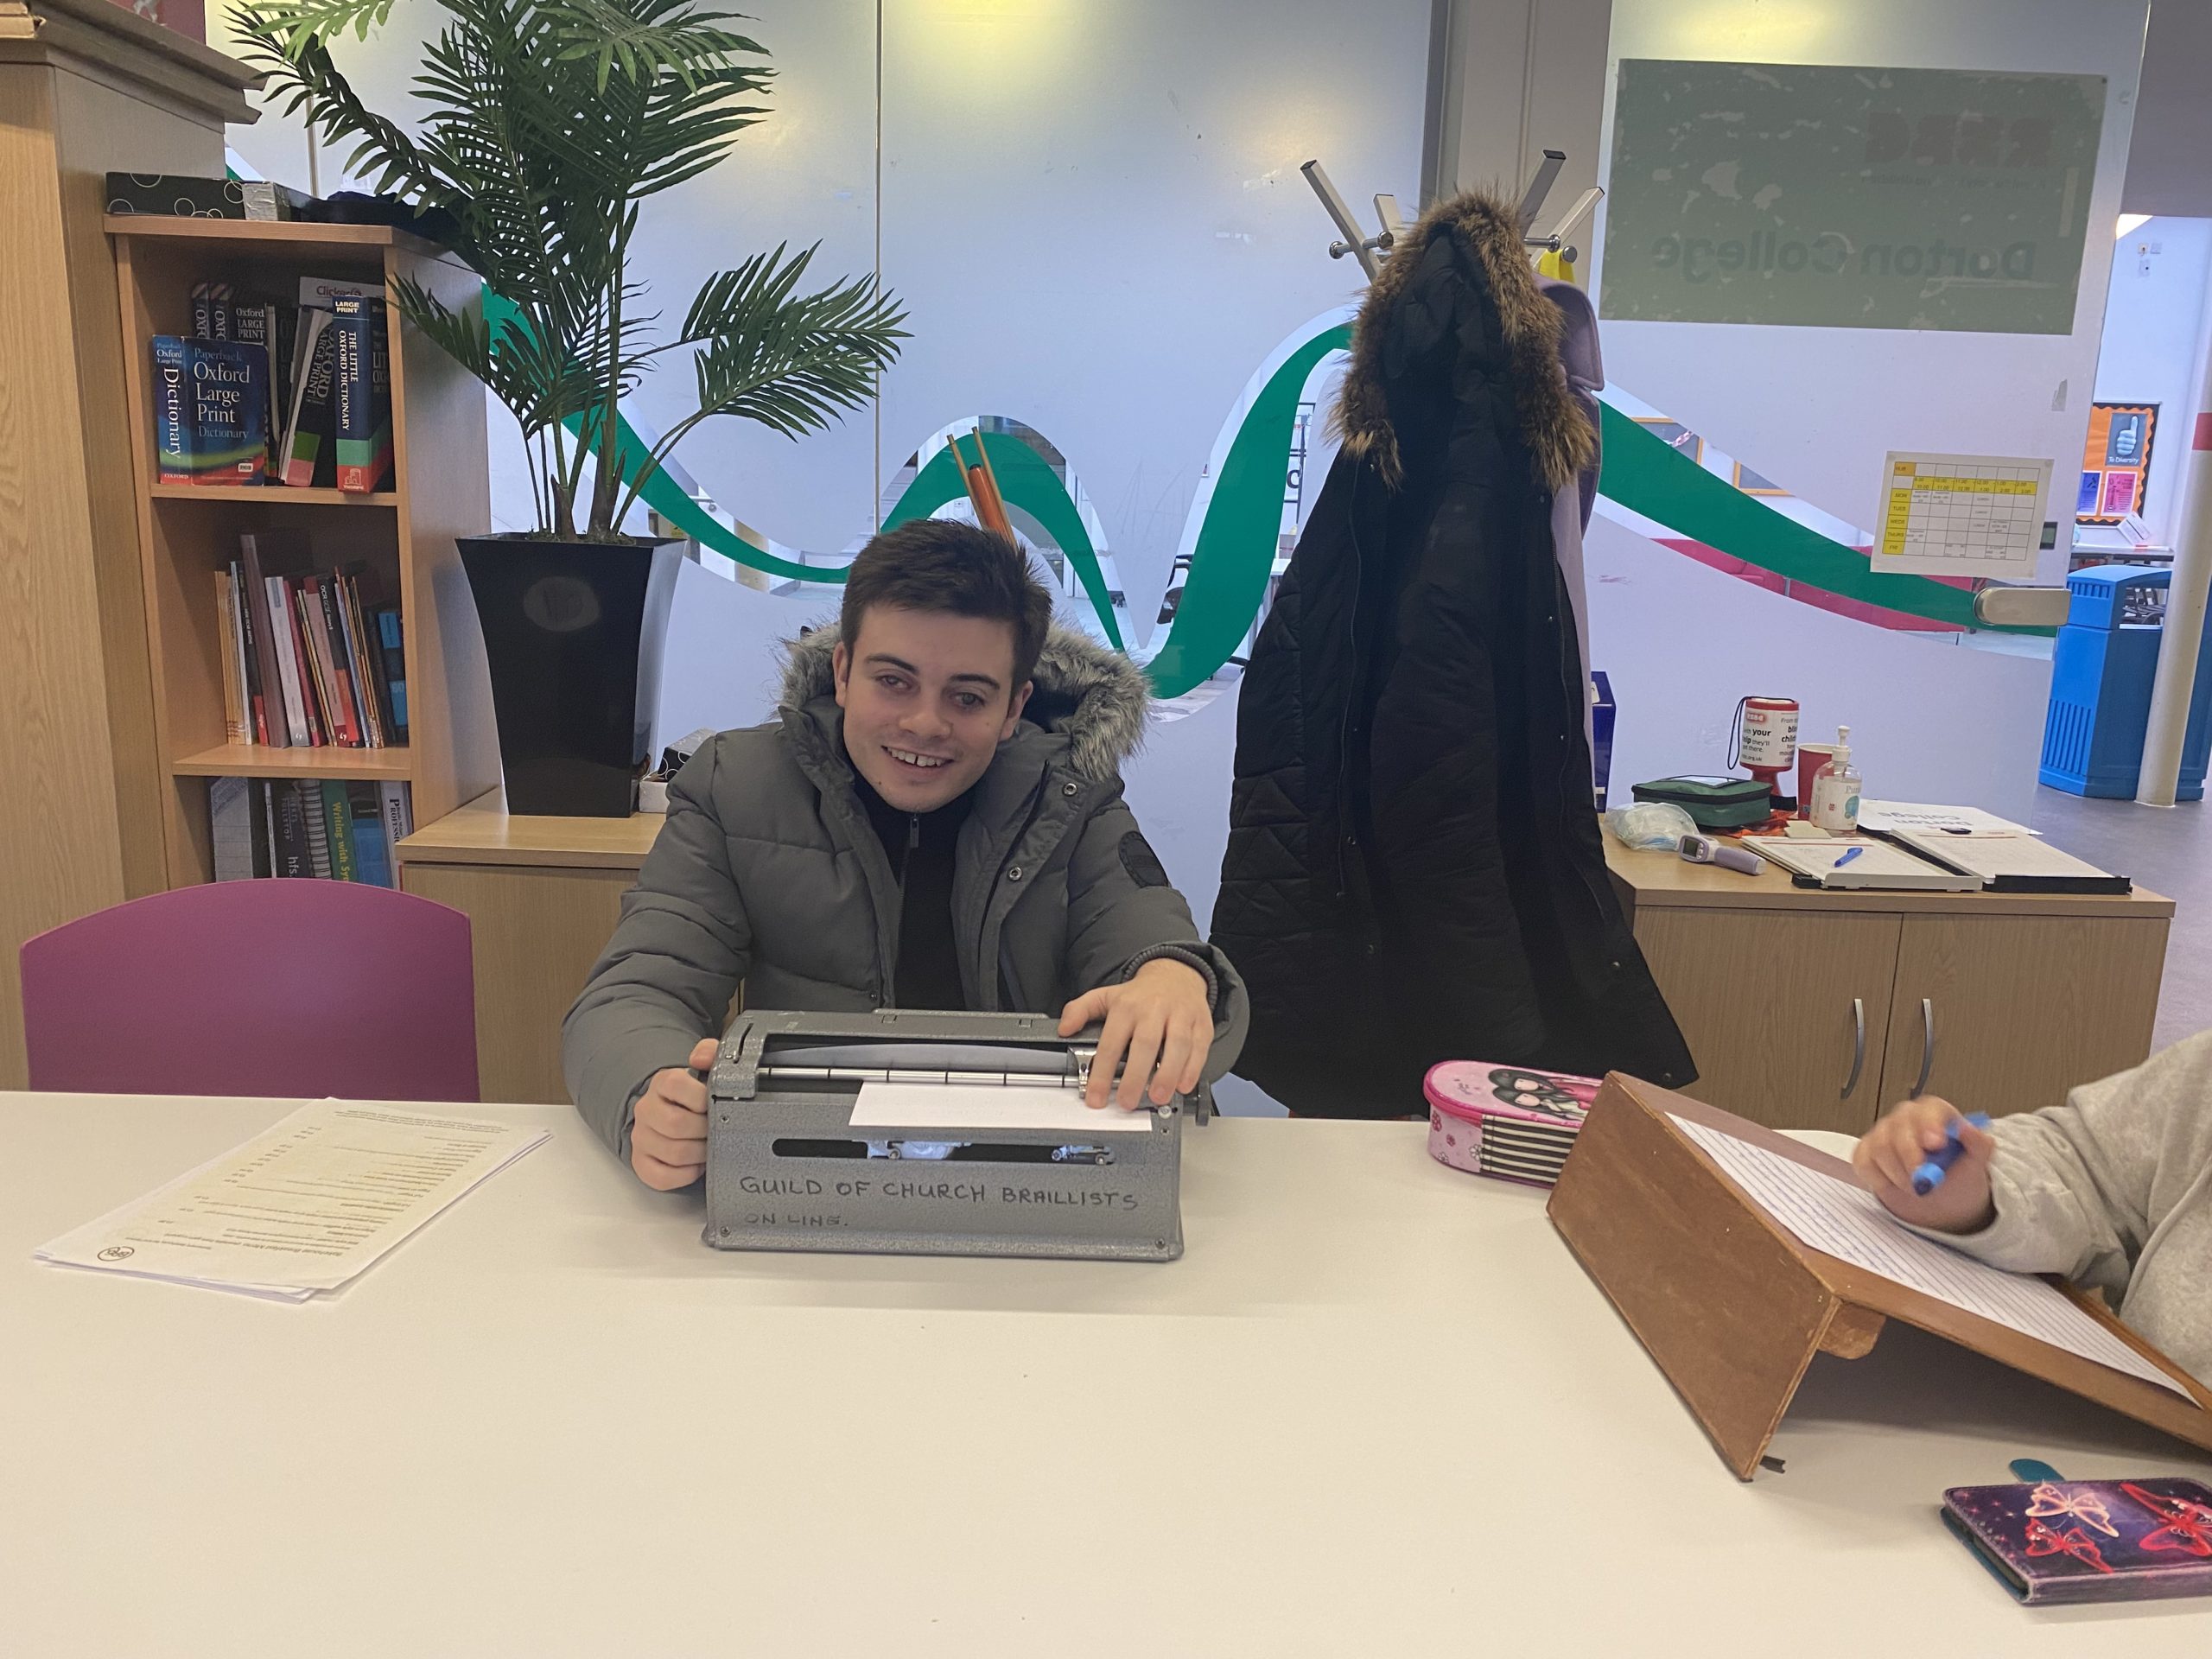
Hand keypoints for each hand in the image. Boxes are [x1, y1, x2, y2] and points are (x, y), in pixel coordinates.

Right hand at [632, 1036, 718, 1189]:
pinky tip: (695, 1164)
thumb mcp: (703, 1069)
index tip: (713, 1104)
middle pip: (676, 1124)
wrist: (670, 1111)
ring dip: (700, 1154)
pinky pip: (662, 1176)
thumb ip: (710, 1053)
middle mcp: (647, 1109)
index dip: (701, 1098)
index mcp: (663, 1083)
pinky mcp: (642, 1163)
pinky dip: (685, 1174)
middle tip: (716, 1130)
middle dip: (705, 1131)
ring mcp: (642, 1137)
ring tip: (709, 1147)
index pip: (677, 1085)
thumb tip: (701, 1058)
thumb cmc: (692, 1095)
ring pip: (673, 1153)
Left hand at [1059, 958, 1211, 1112]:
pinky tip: (1183, 1085)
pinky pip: (1199, 1047)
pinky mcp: (1201, 1024)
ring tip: (1158, 1096)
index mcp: (1127, 1007)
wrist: (1177, 975)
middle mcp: (1154, 1010)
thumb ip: (1080, 1010)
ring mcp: (1180, 1016)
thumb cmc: (1141, 995)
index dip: (1102, 1071)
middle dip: (1136, 1076)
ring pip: (1177, 1045)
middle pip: (1145, 1044)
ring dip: (1168, 1074)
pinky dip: (1193, 1068)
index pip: (1112, 1042)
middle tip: (1127, 1101)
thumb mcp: (1106, 996)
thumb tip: (1064, 1028)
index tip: (1096, 1096)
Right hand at [1853, 1094, 1997, 1232]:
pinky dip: (1879, 1180)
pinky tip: (1895, 1187)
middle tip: (1923, 1182)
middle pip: (1898, 1128)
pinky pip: (1864, 1163)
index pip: (1928, 1110)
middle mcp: (1904, 1119)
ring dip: (1900, 1175)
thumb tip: (1968, 1129)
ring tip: (1918, 1190)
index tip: (1936, 1145)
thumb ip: (1978, 1144)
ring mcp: (1881, 1135)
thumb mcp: (1978, 1164)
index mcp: (1934, 1113)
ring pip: (1880, 1148)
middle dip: (1910, 1157)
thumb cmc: (1959, 1178)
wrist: (1942, 1202)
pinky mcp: (1865, 1153)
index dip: (1929, 1125)